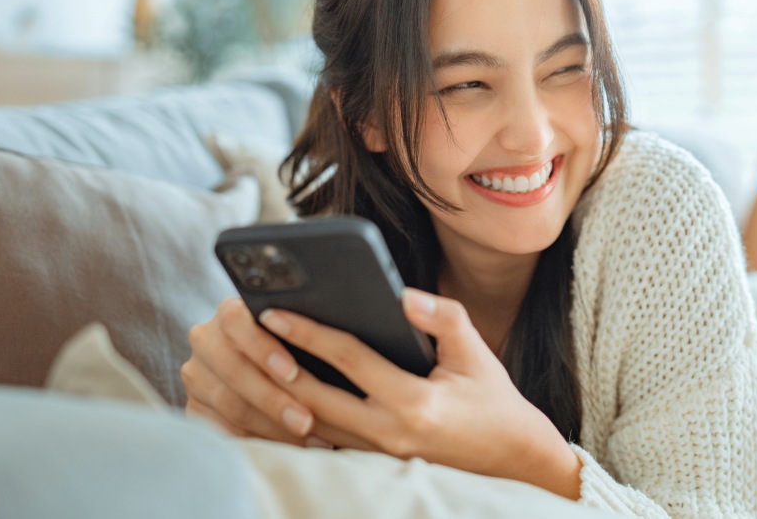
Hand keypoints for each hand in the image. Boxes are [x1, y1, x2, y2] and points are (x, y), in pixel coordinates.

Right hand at [180, 298, 317, 444]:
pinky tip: (289, 448)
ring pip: (231, 404)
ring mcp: (197, 376)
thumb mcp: (299, 334)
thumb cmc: (301, 346)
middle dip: (273, 399)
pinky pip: (225, 428)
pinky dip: (260, 440)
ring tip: (309, 440)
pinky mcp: (195, 408)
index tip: (291, 372)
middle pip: (234, 371)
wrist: (269, 366)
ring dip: (272, 425)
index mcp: (230, 313)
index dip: (263, 349)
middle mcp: (205, 341)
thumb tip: (334, 341)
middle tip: (307, 421)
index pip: (236, 323)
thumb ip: (307, 333)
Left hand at [257, 288, 582, 498]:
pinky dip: (295, 419)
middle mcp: (388, 432)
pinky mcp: (373, 462)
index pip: (348, 360)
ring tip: (251, 361)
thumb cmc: (493, 401)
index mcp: (413, 402)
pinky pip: (322, 440)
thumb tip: (403, 294)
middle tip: (245, 335)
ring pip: (310, 424)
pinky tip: (275, 396)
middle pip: (312, 398)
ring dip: (278, 394)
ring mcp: (377, 454)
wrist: (511, 457)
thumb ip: (443, 318)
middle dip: (274, 364)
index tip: (273, 311)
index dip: (308, 332)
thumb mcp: (477, 353)